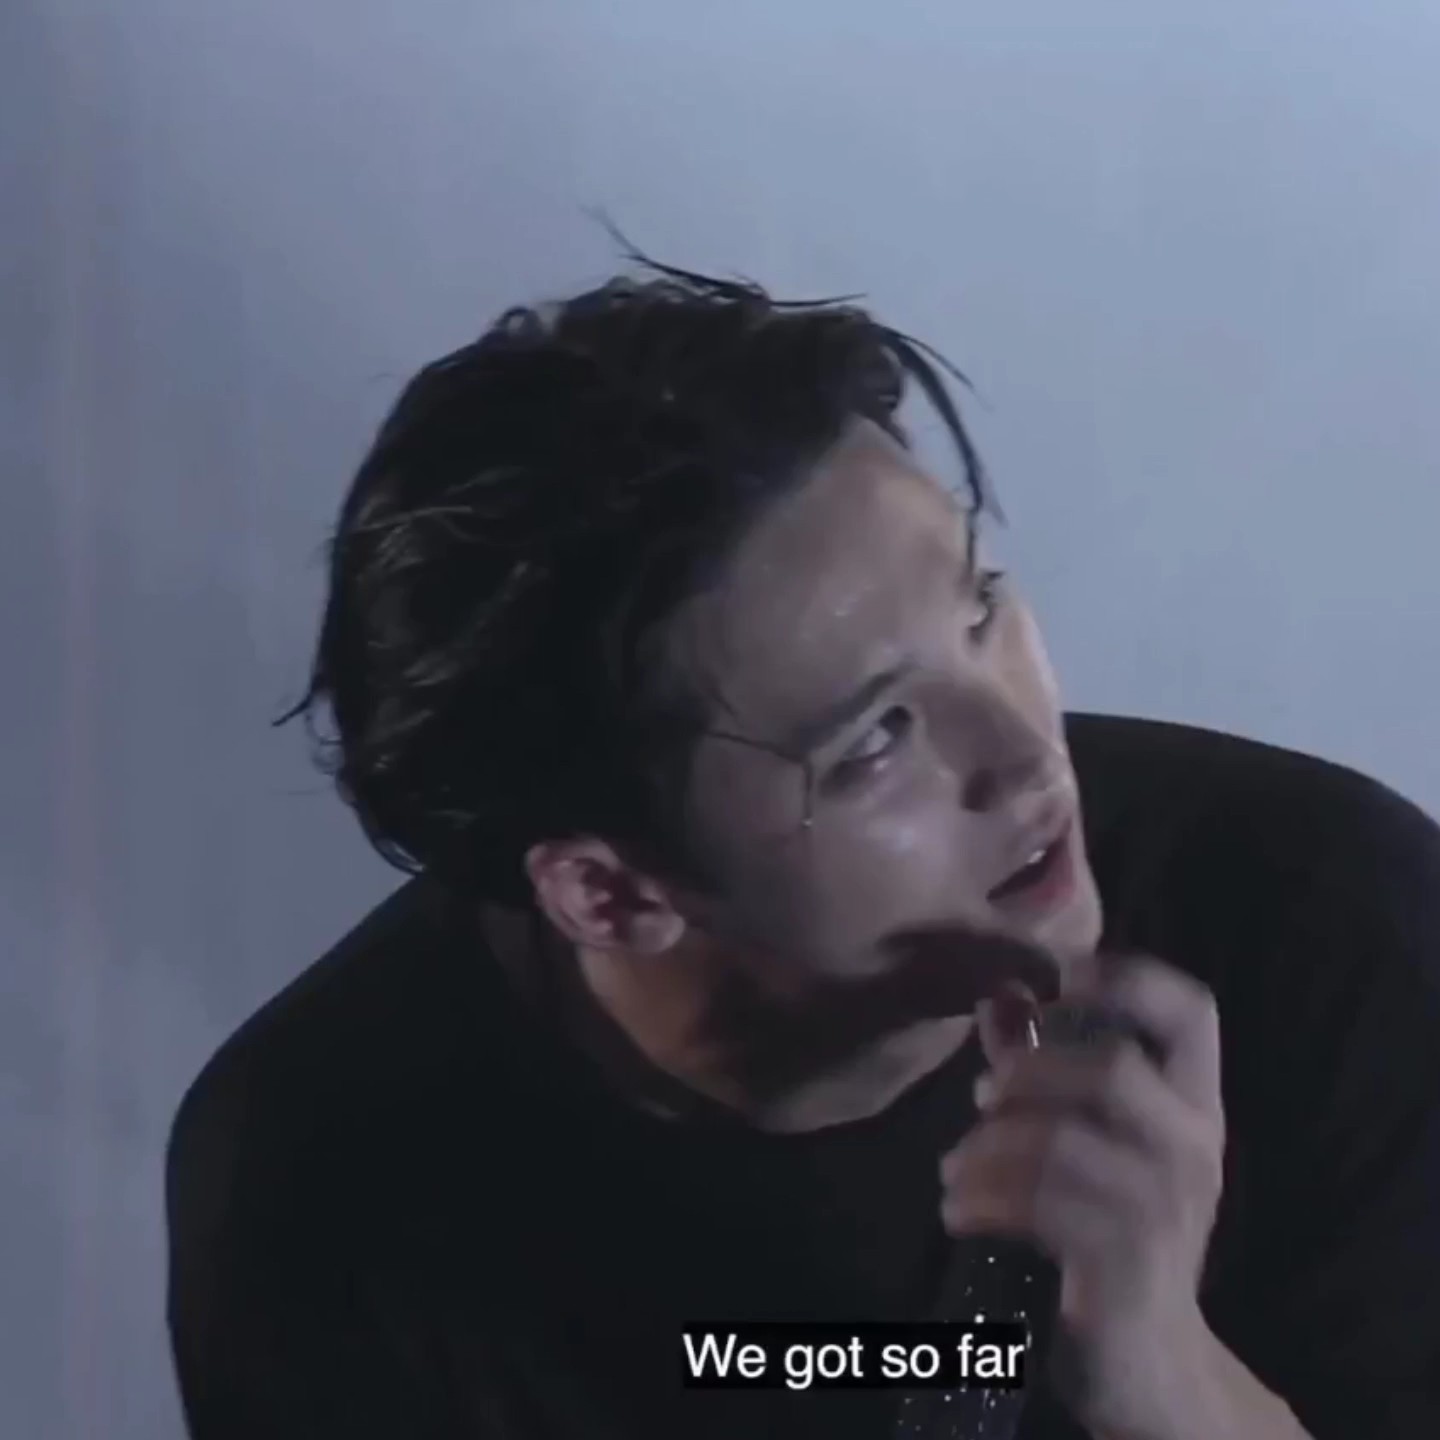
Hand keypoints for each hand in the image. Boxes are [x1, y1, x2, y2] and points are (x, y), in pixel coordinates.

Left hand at [938, 954, 1225, 1439]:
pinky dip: (982, 1199)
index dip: (1132, 977)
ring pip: (1065, 1139)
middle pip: (1115, 1068)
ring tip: (954, 1171)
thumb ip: (1043, 1069)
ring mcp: (1168, 1209)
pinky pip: (1042, 1206)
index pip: (1193, 1013)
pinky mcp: (1128, 1263)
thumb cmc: (1111, 1237)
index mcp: (1193, 1108)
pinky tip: (956, 1212)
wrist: (1151, 1368)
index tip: (1063, 975)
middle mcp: (1194, 1149)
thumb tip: (999, 995)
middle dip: (1028, 1071)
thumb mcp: (1089, 1146)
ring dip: (987, 1147)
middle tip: (978, 1098)